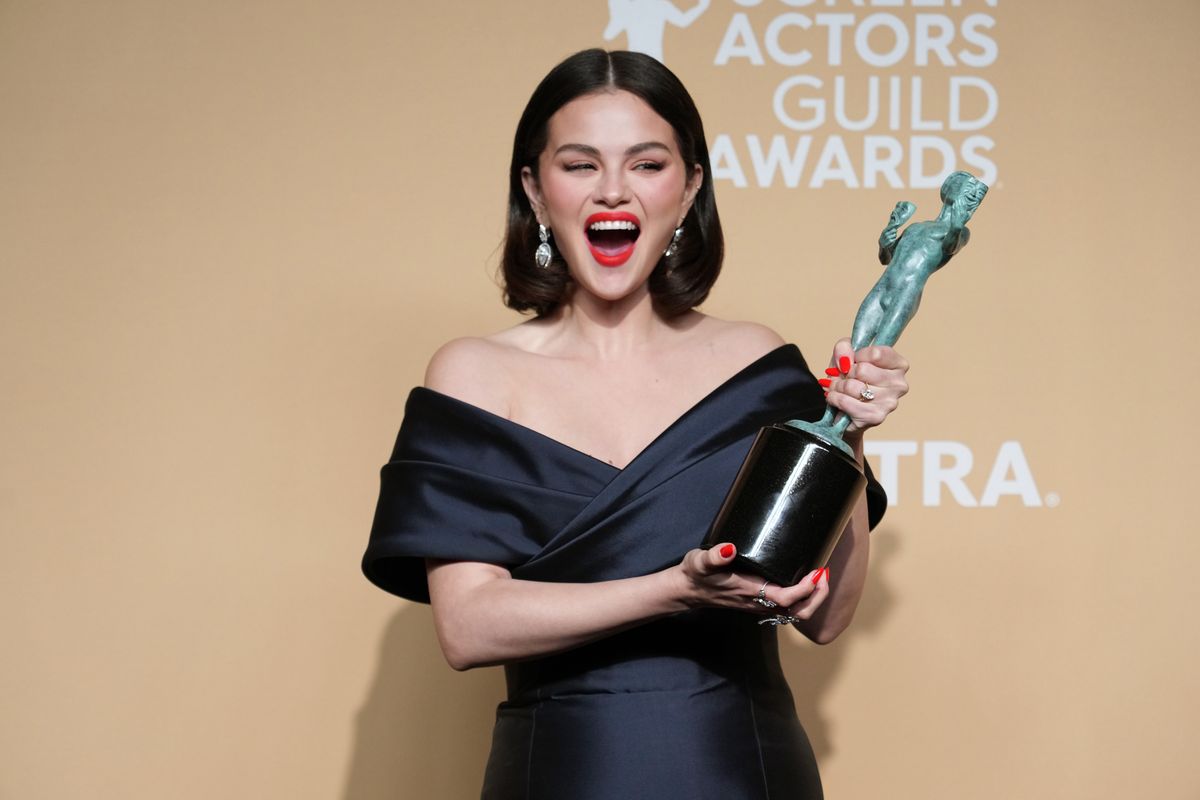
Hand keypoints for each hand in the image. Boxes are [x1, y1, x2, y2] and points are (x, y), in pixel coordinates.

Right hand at [674, 544, 829, 621]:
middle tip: (824, 574)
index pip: (786, 598)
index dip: (805, 588)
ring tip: (820, 575)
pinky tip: (806, 579)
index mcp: (749, 592)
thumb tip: (728, 548)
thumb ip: (713, 556)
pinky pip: (789, 607)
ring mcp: (761, 605)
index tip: (816, 572)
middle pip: (799, 612)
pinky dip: (804, 597)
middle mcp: (758, 602)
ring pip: (796, 612)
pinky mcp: (761, 601)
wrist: (687, 591)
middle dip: (818, 597)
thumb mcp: (699, 562)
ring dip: (814, 598)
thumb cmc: (695, 575)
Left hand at [821, 339, 908, 434]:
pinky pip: (847, 403)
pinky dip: (835, 399)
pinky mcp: (876, 417)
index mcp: (898, 365)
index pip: (876, 354)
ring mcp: (890, 402)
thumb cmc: (849, 379)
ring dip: (838, 387)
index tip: (852, 362)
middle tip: (843, 378)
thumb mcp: (844, 356)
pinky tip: (836, 399)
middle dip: (845, 373)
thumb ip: (844, 348)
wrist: (844, 409)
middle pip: (863, 370)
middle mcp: (899, 384)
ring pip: (853, 386)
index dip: (856, 356)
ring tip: (838, 389)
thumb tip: (845, 359)